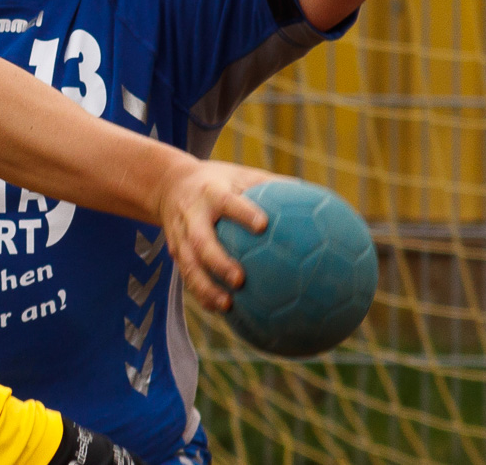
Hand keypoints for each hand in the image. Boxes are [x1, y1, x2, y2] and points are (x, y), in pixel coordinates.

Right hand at [156, 160, 273, 311]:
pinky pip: (188, 276)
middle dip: (218, 262)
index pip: (227, 202)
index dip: (242, 213)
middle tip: (241, 279)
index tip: (263, 225)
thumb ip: (272, 185)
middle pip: (201, 241)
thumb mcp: (240, 174)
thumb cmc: (218, 181)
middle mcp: (192, 215)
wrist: (168, 185)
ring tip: (227, 306)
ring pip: (189, 265)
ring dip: (206, 288)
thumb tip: (317, 197)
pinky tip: (221, 310)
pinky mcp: (175, 252)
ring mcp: (180, 236)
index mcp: (211, 193)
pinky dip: (202, 294)